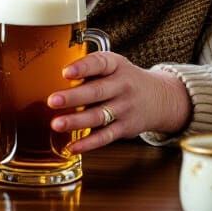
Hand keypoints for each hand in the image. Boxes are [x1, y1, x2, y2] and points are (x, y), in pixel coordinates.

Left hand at [47, 52, 191, 152]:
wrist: (159, 97)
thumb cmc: (125, 78)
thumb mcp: (113, 65)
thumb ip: (89, 68)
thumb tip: (53, 75)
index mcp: (116, 65)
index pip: (100, 63)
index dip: (83, 67)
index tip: (65, 72)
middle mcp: (122, 86)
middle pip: (96, 92)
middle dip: (73, 97)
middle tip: (52, 100)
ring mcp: (125, 108)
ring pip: (99, 116)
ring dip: (76, 121)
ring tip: (56, 124)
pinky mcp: (125, 128)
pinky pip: (105, 137)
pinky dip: (88, 143)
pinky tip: (72, 147)